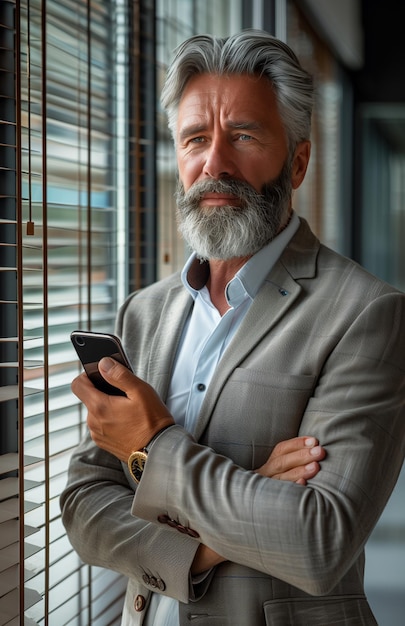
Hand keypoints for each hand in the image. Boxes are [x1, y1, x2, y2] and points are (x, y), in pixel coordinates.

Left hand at [71, 357, 174, 460]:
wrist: (159, 450)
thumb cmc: (152, 420)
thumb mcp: (140, 391)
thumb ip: (119, 375)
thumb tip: (103, 363)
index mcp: (99, 407)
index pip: (77, 385)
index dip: (86, 375)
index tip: (100, 375)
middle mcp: (93, 422)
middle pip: (89, 398)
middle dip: (103, 391)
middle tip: (124, 393)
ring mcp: (97, 434)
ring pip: (96, 411)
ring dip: (107, 406)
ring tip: (128, 409)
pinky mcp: (103, 443)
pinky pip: (101, 424)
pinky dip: (110, 419)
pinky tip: (127, 421)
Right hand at [192, 436, 325, 574]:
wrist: (229, 527)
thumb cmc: (258, 503)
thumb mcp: (267, 484)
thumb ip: (284, 473)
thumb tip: (314, 461)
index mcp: (264, 470)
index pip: (279, 451)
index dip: (296, 443)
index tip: (314, 440)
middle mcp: (260, 479)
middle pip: (280, 463)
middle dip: (301, 455)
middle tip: (320, 451)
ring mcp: (259, 494)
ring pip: (279, 480)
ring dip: (298, 472)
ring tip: (316, 467)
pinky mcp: (260, 509)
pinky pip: (275, 500)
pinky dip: (288, 491)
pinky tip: (302, 488)